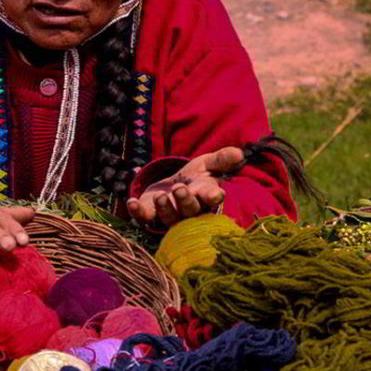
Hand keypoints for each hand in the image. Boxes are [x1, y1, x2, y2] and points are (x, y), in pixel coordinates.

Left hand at [125, 146, 243, 226]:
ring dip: (164, 208)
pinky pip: (145, 218)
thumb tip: (239, 153)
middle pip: (190, 211)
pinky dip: (138, 212)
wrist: (172, 184)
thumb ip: (221, 159)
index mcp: (205, 195)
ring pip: (169, 218)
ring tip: (161, 196)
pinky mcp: (151, 215)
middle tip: (180, 189)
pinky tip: (132, 202)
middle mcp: (189, 209)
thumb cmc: (195, 177)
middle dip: (185, 201)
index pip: (211, 198)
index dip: (213, 196)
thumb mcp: (207, 163)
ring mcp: (170, 214)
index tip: (216, 194)